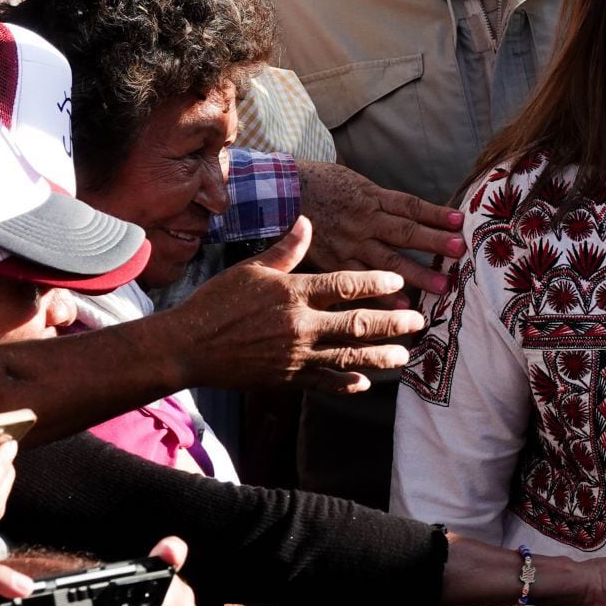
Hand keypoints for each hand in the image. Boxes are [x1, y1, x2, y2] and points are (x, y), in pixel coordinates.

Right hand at [171, 217, 425, 394]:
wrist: (188, 346)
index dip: (375, 282)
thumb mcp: (250, 269)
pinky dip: (347, 384)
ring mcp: (295, 355)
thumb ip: (285, 250)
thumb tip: (307, 220)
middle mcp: (299, 325)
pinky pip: (325, 383)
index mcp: (291, 293)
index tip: (398, 280)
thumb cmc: (217, 302)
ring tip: (404, 356)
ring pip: (349, 357)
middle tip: (418, 322)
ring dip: (380, 356)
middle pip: (357, 324)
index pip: (343, 284)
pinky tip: (365, 383)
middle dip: (392, 323)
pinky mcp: (288, 378)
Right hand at [296, 162, 465, 294]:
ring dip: (416, 273)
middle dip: (433, 243)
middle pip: (404, 232)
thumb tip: (419, 213)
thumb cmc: (321, 186)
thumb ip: (381, 200)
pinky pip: (360, 279)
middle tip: (460, 252)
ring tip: (443, 286)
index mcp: (370, 198)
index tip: (461, 222)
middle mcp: (363, 220)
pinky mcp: (333, 260)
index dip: (436, 214)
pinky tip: (402, 306)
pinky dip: (380, 294)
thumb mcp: (352, 182)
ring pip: (387, 259)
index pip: (410, 206)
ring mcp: (349, 242)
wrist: (278, 192)